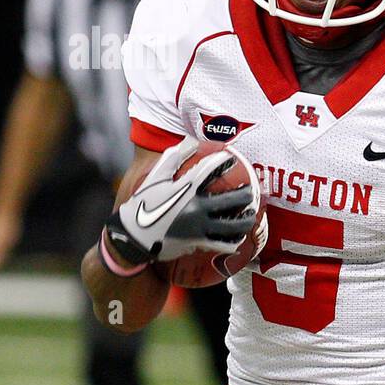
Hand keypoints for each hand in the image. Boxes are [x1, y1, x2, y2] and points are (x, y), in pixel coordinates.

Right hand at [104, 138, 259, 266]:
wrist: (133, 236)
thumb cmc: (144, 204)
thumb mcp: (155, 179)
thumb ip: (173, 158)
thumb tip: (190, 140)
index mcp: (185, 189)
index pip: (209, 170)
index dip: (223, 162)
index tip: (232, 158)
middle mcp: (195, 207)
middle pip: (231, 200)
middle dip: (246, 194)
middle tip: (251, 191)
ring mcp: (199, 227)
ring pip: (232, 225)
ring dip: (245, 220)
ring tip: (250, 215)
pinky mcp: (198, 243)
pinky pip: (222, 244)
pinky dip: (234, 241)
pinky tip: (239, 237)